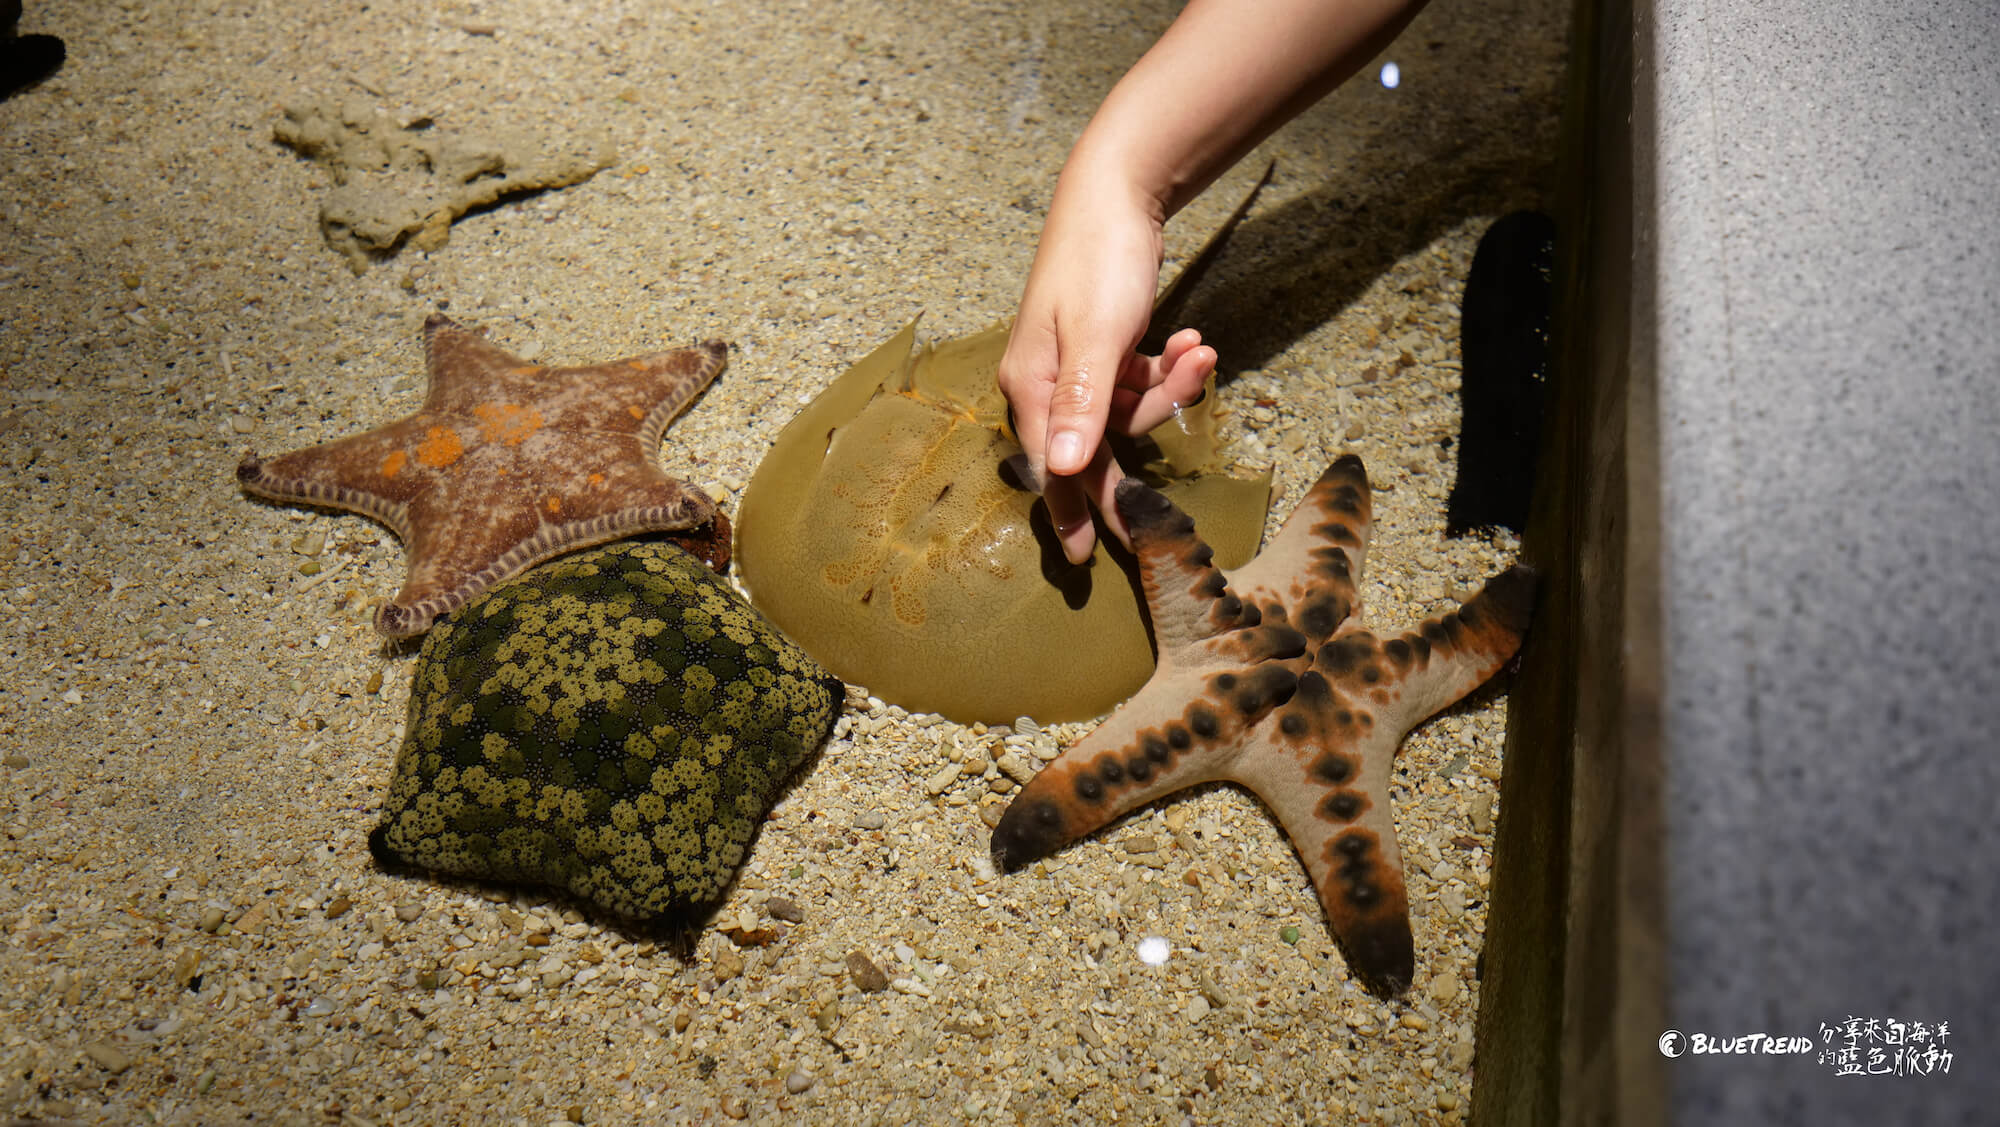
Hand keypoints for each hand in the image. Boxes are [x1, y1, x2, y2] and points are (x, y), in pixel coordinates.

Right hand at [997, 169, 1215, 563]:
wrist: (1115, 193)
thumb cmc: (1097, 260)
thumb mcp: (1095, 335)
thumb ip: (1083, 404)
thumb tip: (1063, 469)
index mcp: (1031, 387)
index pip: (1054, 469)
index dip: (1075, 513)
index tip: (1092, 560)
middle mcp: (1046, 385)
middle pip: (1095, 446)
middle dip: (1149, 428)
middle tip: (1188, 427)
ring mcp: (1075, 370)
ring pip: (1125, 415)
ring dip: (1167, 387)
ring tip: (1199, 348)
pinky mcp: (1101, 353)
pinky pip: (1134, 385)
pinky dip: (1165, 369)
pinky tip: (1192, 342)